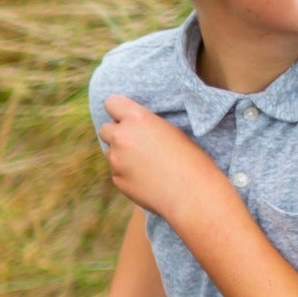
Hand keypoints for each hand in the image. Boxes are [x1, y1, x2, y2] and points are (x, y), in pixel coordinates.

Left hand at [96, 96, 235, 233]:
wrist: (192, 194)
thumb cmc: (190, 159)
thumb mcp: (169, 130)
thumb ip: (145, 127)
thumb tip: (128, 129)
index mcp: (137, 118)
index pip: (111, 103)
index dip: (117, 109)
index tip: (123, 116)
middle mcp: (122, 137)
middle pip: (105, 129)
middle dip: (116, 133)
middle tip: (135, 141)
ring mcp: (116, 160)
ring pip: (110, 151)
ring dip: (121, 154)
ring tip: (146, 162)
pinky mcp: (116, 179)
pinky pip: (116, 171)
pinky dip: (126, 173)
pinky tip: (146, 178)